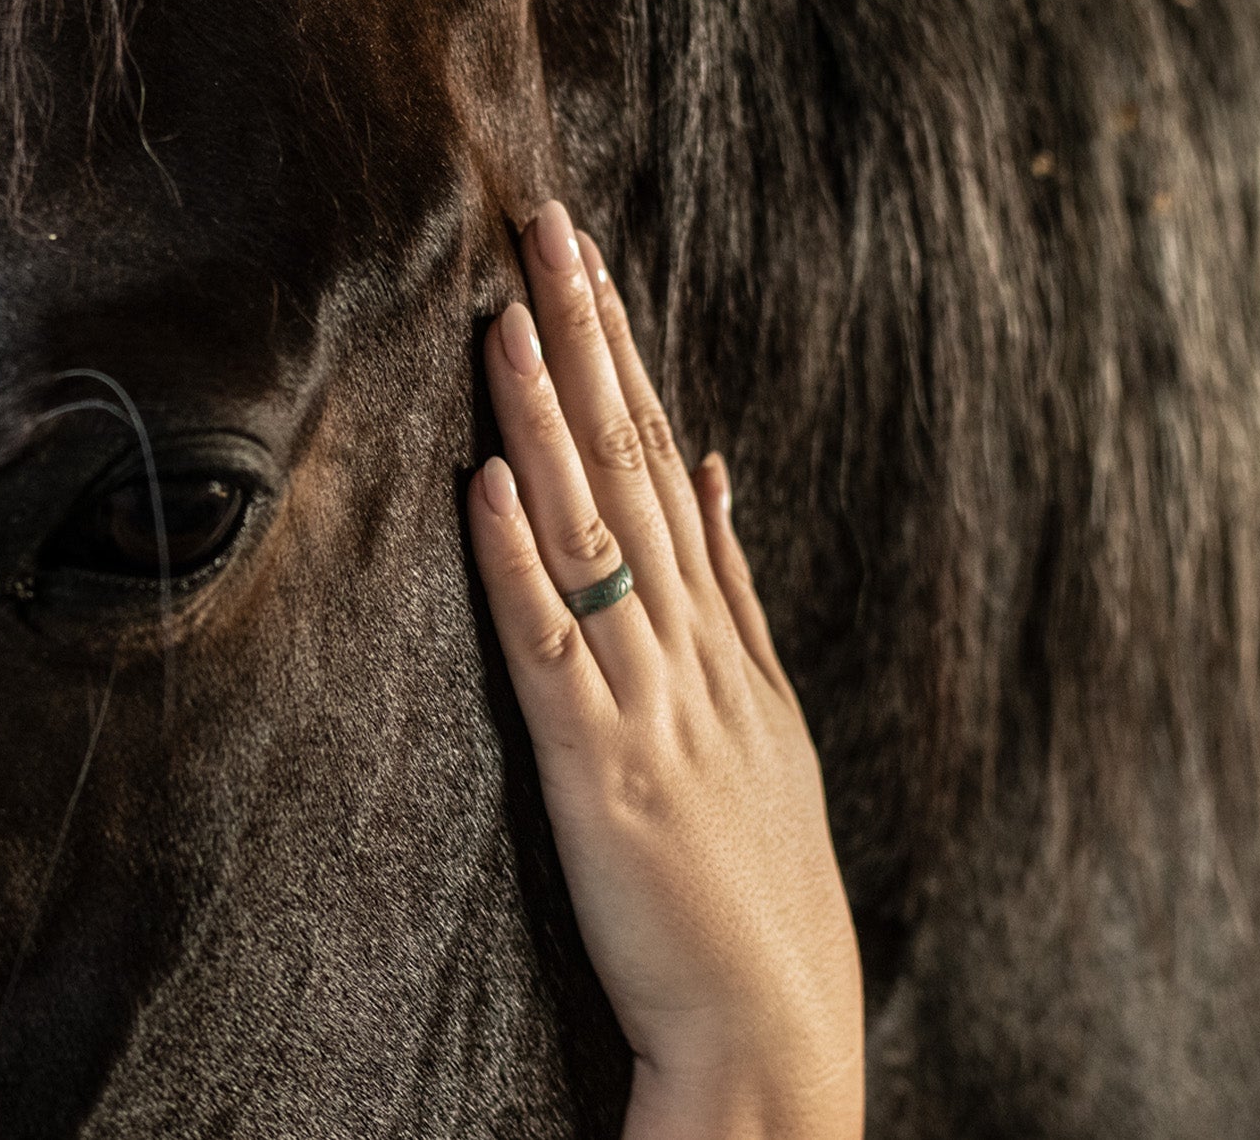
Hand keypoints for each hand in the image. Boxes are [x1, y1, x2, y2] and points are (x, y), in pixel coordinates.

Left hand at [473, 203, 863, 1138]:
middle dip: (590, 339)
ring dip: (546, 418)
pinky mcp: (604, 773)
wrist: (774, 1034)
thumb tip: (722, 477)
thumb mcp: (767, 728)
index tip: (588, 261)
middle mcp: (696, 655)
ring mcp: (654, 708)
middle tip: (548, 224)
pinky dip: (517, 562)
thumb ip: (738, 601)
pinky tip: (485, 484)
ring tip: (508, 312)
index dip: (626, 358)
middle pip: (639, 466)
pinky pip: (553, 649)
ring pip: (595, 533)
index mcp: (727, 644)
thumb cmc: (757, 900)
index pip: (672, 466)